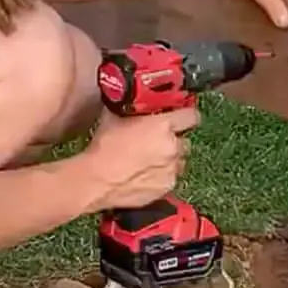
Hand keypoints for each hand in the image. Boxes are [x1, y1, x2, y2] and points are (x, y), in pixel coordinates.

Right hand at [81, 106, 201, 208]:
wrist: (96, 180)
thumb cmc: (103, 151)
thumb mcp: (113, 117)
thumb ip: (129, 107)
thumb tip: (129, 100)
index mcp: (163, 126)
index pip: (191, 115)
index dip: (185, 115)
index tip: (181, 116)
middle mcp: (172, 147)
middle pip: (184, 139)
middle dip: (173, 139)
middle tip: (156, 140)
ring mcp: (171, 169)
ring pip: (179, 160)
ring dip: (169, 158)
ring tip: (149, 159)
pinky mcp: (167, 187)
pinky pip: (170, 177)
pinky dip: (162, 175)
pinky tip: (145, 174)